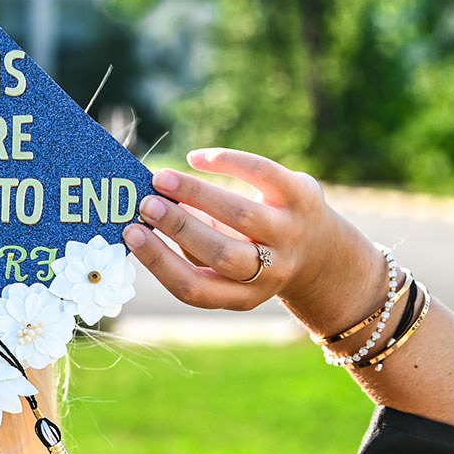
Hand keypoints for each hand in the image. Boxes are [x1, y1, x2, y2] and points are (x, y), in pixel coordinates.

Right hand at [122, 148, 385, 334]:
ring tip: (163, 178)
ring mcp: (291, 233)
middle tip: (146, 203)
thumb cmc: (249, 255)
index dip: (160, 261)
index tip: (131, 233)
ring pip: (241, 215)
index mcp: (241, 296)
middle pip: (221, 253)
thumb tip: (141, 214)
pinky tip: (197, 158)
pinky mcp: (303, 196)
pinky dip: (228, 162)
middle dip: (179, 226)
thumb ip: (187, 247)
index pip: (194, 287)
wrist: (321, 252)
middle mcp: (271, 271)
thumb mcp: (223, 266)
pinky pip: (264, 175)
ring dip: (197, 194)